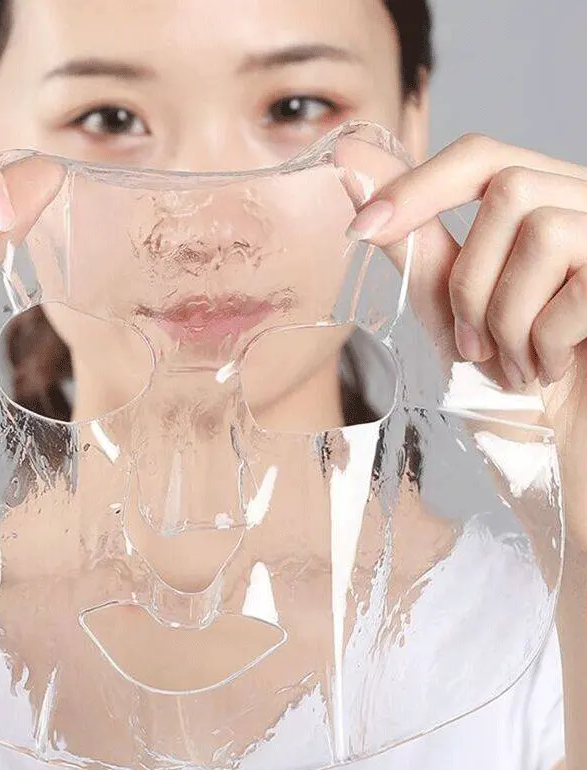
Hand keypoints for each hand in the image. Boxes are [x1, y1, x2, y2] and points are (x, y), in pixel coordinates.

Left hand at [347, 134, 586, 535]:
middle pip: (508, 188)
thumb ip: (419, 252)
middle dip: (469, 280)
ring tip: (513, 366)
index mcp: (543, 211)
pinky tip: (550, 372)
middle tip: (473, 347)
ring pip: (541, 230)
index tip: (360, 228)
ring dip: (506, 317)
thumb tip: (357, 181)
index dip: (418, 184)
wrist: (563, 461)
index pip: (480, 157)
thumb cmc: (514, 397)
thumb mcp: (453, 318)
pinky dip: (545, 342)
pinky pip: (578, 284)